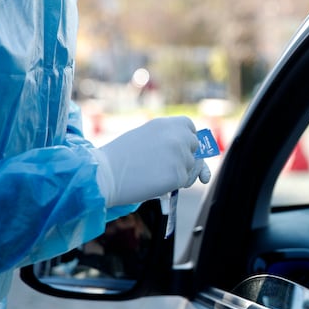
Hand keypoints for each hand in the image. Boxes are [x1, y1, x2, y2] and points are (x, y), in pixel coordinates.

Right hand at [93, 116, 210, 206]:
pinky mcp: (178, 175)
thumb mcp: (147, 137)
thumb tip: (203, 167)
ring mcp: (180, 156)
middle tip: (160, 164)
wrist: (105, 174)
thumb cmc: (122, 157)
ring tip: (153, 172)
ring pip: (192, 167)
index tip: (175, 147)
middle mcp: (178, 137)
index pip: (190, 129)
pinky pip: (184, 181)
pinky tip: (154, 181)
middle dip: (184, 157)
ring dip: (179, 172)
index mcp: (168, 124)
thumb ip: (173, 143)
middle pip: (194, 148)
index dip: (185, 140)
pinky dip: (173, 184)